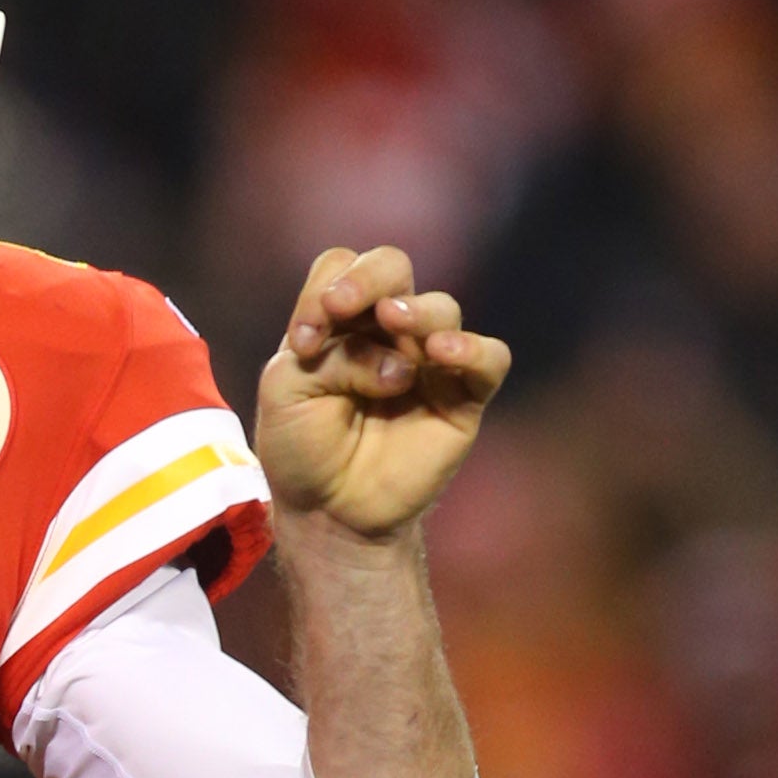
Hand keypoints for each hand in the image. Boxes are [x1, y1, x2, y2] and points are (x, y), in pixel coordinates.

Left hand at [253, 246, 510, 542]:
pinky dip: (472, 349)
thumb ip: (330, 355)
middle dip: (368, 278)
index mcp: (339, 321)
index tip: (302, 341)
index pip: (340, 267)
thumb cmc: (302, 446)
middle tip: (341, 307)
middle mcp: (386, 330)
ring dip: (415, 313)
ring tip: (394, 326)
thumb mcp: (287, 390)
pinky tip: (442, 354)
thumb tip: (397, 360)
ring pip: (441, 308)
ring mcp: (428, 360)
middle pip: (393, 268)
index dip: (324, 289)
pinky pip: (490, 358)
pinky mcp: (463, 396)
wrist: (328, 509)